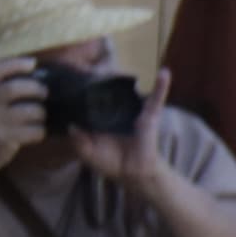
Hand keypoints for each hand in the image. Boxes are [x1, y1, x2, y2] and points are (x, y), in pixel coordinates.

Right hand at [0, 57, 52, 174]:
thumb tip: (27, 73)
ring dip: (41, 112)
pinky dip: (40, 131)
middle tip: (43, 92)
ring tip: (39, 114)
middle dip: (36, 88)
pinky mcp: (4, 140)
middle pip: (14, 88)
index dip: (15, 64)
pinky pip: (34, 131)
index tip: (32, 63)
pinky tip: (36, 131)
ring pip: (30, 111)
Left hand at [73, 68, 171, 187]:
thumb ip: (77, 140)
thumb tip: (71, 124)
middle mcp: (117, 114)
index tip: (74, 80)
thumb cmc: (112, 164)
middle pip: (109, 93)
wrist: (133, 174)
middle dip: (101, 79)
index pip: (92, 102)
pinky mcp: (149, 116)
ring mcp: (134, 113)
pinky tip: (164, 72)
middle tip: (90, 69)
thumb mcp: (87, 152)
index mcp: (102, 121)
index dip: (84, 92)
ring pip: (130, 92)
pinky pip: (156, 100)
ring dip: (128, 78)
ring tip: (114, 62)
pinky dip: (161, 86)